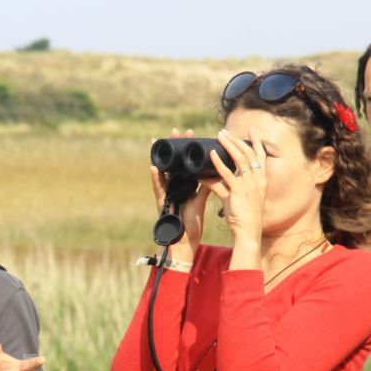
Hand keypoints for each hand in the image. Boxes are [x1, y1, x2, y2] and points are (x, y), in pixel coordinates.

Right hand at [151, 129, 212, 263]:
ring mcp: (165, 193)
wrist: (185, 240)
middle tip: (176, 131)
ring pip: (162, 170)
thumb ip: (206, 187)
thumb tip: (217, 173)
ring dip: (161, 156)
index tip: (191, 133)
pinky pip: (157, 188)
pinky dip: (155, 178)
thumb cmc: (192, 223)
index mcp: (183, 185)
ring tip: (159, 141)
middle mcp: (172, 186)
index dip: (187, 148)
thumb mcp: (200, 201)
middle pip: (172, 162)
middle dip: (174, 147)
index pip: (184, 162)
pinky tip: (153, 166)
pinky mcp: (161, 202)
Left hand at [207, 127, 267, 245]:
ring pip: (239, 159)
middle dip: (237, 140)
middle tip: (225, 131)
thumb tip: (212, 178)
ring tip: (219, 136)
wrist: (248, 233)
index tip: (251, 131)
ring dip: (228, 145)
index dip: (256, 142)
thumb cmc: (245, 217)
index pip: (261, 156)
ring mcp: (249, 185)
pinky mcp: (238, 192)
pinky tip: (212, 155)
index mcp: (262, 180)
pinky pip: (226, 174)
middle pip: (248, 153)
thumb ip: (228, 186)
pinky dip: (218, 163)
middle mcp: (258, 180)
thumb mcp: (241, 198)